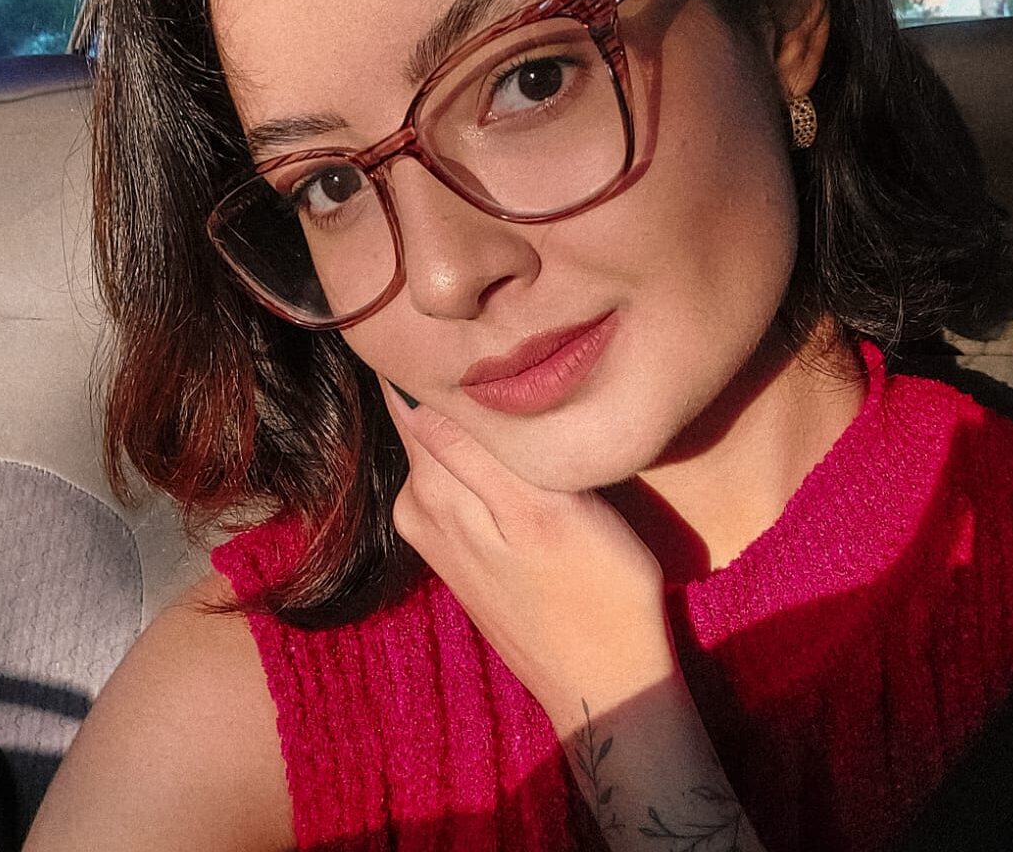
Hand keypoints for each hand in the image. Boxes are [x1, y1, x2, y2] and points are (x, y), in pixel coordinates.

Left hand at [384, 386, 677, 733]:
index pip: (407, 396)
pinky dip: (483, 452)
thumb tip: (415, 393)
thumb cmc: (597, 590)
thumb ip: (474, 454)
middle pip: (425, 414)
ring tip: (526, 394)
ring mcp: (435, 529)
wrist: (604, 681)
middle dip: (460, 383)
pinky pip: (456, 473)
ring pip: (444, 442)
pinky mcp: (458, 545)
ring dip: (478, 418)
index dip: (434, 356)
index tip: (469, 332)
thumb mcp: (544, 512)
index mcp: (432, 489)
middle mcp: (418, 506)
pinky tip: (520, 449)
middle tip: (513, 354)